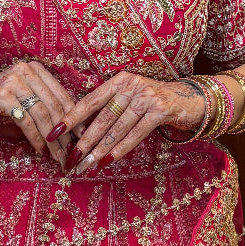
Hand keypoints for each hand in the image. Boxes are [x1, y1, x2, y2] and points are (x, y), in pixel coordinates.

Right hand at [0, 62, 75, 163]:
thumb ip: (42, 109)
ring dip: (52, 140)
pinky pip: (25, 120)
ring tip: (57, 156)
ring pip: (42, 114)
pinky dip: (35, 137)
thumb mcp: (21, 101)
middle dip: (65, 133)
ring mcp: (13, 81)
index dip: (75, 119)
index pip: (63, 95)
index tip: (83, 139)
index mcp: (35, 69)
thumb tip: (70, 133)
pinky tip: (40, 150)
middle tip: (70, 153)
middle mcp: (25, 70)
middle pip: (55, 106)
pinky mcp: (1, 95)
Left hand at [49, 72, 204, 172]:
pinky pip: (135, 134)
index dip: (70, 118)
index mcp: (119, 80)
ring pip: (117, 128)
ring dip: (99, 150)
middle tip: (70, 159)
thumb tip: (80, 133)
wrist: (192, 100)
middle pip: (101, 118)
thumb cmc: (154, 102)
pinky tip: (108, 161)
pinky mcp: (161, 110)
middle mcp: (131, 84)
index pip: (89, 100)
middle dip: (83, 141)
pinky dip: (120, 149)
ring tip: (85, 165)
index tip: (53, 133)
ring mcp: (147, 96)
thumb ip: (110, 108)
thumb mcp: (130, 98)